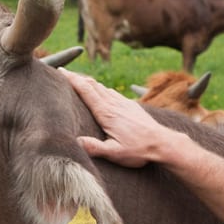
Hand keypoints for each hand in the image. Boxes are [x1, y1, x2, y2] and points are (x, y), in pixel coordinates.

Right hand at [60, 68, 180, 167]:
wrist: (163, 143)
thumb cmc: (139, 150)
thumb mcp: (115, 153)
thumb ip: (94, 147)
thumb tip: (75, 142)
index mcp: (106, 113)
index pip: (86, 91)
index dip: (72, 79)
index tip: (61, 71)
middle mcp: (114, 103)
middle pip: (92, 85)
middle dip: (77, 77)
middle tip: (64, 72)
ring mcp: (124, 102)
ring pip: (103, 87)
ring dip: (89, 82)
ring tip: (79, 80)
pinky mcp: (131, 105)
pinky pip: (113, 92)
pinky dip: (102, 88)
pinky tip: (102, 91)